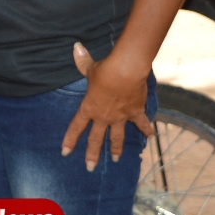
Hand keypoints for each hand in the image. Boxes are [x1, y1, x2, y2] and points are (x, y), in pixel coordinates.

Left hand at [61, 43, 153, 170]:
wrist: (125, 71)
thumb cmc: (105, 69)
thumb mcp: (90, 66)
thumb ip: (82, 61)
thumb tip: (75, 47)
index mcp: (89, 107)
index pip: (76, 127)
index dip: (69, 140)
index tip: (65, 152)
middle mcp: (103, 116)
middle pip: (95, 139)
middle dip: (92, 154)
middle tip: (90, 167)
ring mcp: (119, 117)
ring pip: (116, 137)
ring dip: (115, 149)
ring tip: (115, 159)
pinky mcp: (135, 112)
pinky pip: (141, 124)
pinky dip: (146, 130)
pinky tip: (150, 137)